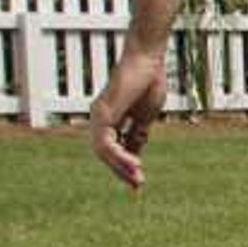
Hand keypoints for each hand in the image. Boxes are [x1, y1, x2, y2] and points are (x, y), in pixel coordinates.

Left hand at [90, 46, 168, 190]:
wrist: (148, 60)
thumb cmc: (148, 81)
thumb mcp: (145, 116)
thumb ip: (138, 133)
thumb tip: (136, 154)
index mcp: (110, 118)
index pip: (113, 148)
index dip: (124, 166)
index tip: (139, 182)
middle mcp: (99, 118)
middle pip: (105, 153)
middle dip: (121, 171)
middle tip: (138, 186)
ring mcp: (98, 115)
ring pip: (103, 151)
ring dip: (120, 167)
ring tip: (138, 178)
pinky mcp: (103, 112)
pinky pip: (106, 142)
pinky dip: (119, 156)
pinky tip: (134, 163)